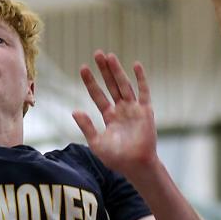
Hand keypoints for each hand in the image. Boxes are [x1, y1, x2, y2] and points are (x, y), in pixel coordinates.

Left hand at [73, 51, 157, 179]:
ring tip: (109, 56)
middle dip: (104, 70)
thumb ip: (86, 126)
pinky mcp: (145, 111)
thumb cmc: (116, 158)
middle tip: (97, 54)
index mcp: (109, 116)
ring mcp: (134, 109)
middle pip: (111, 85)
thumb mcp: (96, 142)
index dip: (90, 82)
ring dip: (117, 71)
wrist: (135, 165)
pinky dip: (140, 79)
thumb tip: (75, 110)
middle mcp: (121, 109)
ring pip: (124, 85)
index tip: (83, 68)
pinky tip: (136, 65)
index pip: (98, 94)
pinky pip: (144, 92)